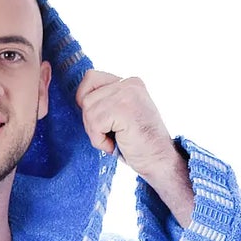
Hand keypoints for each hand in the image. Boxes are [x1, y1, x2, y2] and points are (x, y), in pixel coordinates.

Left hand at [74, 70, 193, 224]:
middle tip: (110, 136)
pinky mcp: (124, 107)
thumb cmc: (138, 146)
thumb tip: (79, 99)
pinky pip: (94, 122)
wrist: (160, 162)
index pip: (90, 79)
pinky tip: (115, 144)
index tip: (103, 124)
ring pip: (87, 110)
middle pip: (85, 96)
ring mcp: (127, 93)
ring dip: (95, 133)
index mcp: (129, 82)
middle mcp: (129, 83)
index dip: (87, 103)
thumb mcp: (120, 117)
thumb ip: (105, 102)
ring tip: (114, 140)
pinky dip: (100, 140)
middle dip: (91, 123)